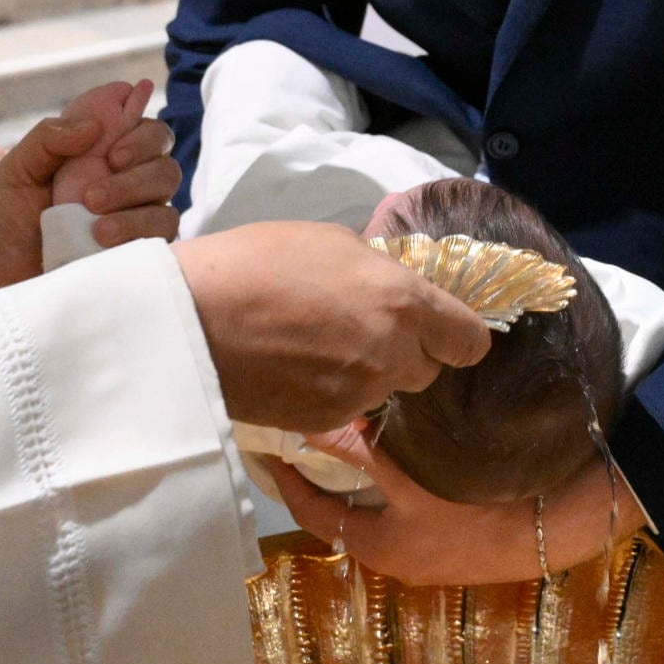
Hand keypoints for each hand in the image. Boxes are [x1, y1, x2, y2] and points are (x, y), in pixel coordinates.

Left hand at [0, 80, 179, 295]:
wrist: (0, 279)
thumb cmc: (8, 222)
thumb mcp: (16, 170)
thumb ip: (47, 138)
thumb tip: (92, 125)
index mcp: (98, 150)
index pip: (139, 124)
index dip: (137, 127)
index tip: (111, 151)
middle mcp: (124, 176)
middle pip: (161, 153)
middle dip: (135, 168)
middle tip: (93, 195)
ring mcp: (136, 211)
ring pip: (166, 189)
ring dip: (133, 200)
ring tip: (96, 227)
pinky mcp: (141, 245)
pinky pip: (164, 227)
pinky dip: (138, 230)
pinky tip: (105, 242)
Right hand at [173, 222, 490, 432]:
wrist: (193, 319)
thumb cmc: (259, 263)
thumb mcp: (331, 242)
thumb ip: (377, 272)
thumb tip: (390, 287)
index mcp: (404, 302)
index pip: (470, 341)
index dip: (457, 335)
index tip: (440, 330)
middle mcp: (393, 354)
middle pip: (427, 370)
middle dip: (406, 353)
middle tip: (362, 331)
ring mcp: (360, 394)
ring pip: (386, 390)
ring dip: (368, 374)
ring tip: (319, 347)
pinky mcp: (325, 422)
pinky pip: (348, 409)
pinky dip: (333, 393)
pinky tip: (296, 369)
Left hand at [268, 432, 646, 585]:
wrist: (555, 528)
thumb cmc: (477, 506)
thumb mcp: (413, 475)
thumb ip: (361, 449)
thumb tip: (312, 422)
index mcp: (375, 548)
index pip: (313, 510)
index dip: (288, 477)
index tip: (270, 443)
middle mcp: (394, 556)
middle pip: (344, 509)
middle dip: (326, 472)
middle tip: (305, 426)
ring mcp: (427, 551)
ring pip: (378, 506)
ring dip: (362, 472)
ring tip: (347, 426)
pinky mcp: (456, 538)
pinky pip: (408, 505)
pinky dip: (394, 478)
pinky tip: (401, 444)